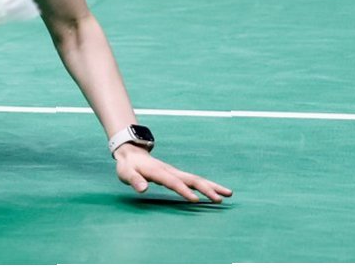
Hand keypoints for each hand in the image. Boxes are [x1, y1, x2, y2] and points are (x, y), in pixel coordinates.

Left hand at [114, 144, 232, 202]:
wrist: (131, 153)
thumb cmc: (128, 166)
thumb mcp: (126, 173)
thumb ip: (135, 180)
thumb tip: (143, 189)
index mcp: (158, 171)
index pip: (172, 182)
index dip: (183, 190)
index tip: (195, 200)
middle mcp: (170, 171)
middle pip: (191, 179)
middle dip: (206, 189)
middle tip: (220, 199)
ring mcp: (175, 172)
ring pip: (196, 179)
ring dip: (212, 186)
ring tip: (228, 194)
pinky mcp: (177, 175)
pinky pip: (194, 180)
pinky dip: (207, 186)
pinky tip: (217, 192)